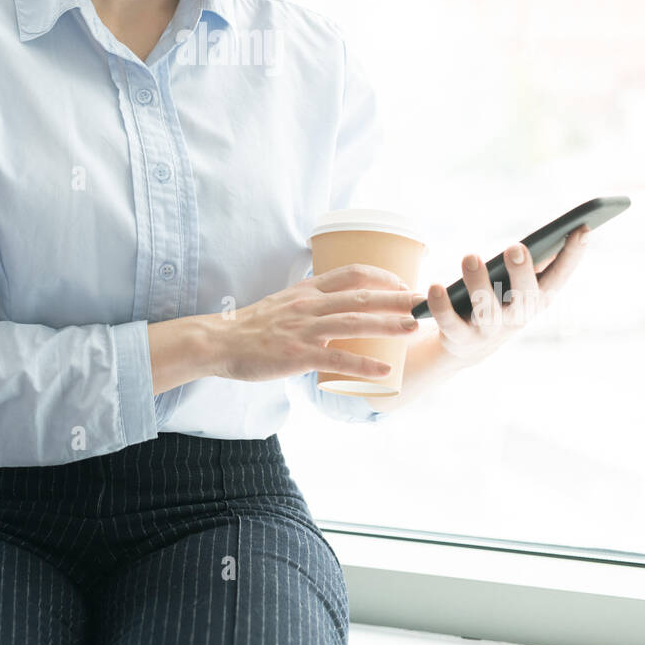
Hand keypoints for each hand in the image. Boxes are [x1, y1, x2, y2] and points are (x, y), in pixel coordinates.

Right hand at [213, 263, 421, 383]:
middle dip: (396, 297)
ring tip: (414, 327)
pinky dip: (364, 364)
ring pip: (355, 322)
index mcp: (307, 291)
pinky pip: (338, 358)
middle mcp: (309, 305)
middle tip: (424, 300)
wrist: (220, 342)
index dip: (381, 275)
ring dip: (388, 324)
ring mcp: (304, 329)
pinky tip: (385, 371)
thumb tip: (335, 304)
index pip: (351, 273)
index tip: (403, 280)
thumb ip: (310, 302)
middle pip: (361, 295)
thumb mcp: (284, 302)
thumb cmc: (253, 327)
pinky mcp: (298, 354)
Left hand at [414, 225, 590, 366]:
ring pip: (487, 310)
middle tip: (515, 246)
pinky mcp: (461, 338)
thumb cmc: (499, 300)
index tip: (583, 229)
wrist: (468, 346)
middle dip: (521, 271)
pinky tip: (435, 287)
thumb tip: (559, 226)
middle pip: (525, 296)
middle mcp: (518, 317)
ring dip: (478, 282)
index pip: (560, 277)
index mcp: (537, 299)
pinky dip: (442, 306)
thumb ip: (533, 260)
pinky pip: (451, 324)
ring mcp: (490, 330)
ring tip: (470, 256)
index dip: (573, 256)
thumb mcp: (517, 283)